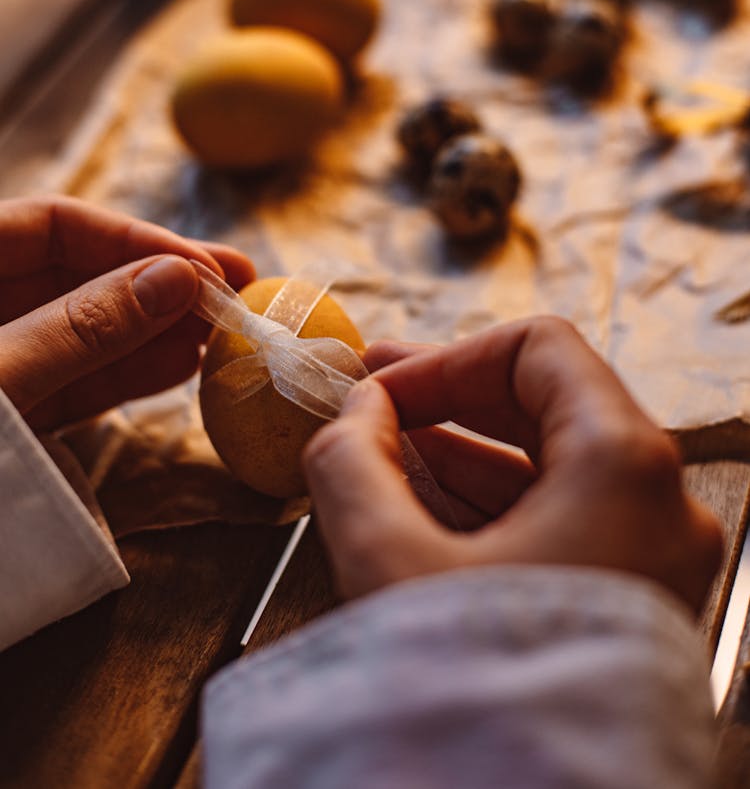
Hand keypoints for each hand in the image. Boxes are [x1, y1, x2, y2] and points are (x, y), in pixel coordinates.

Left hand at [0, 196, 253, 430]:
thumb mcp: (1, 374)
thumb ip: (83, 328)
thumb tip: (179, 279)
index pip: (54, 223)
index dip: (133, 239)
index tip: (205, 268)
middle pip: (77, 272)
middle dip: (158, 281)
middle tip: (240, 284)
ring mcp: (0, 360)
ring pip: (83, 329)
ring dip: (155, 329)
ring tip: (224, 329)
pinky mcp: (11, 416)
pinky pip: (72, 382)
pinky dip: (125, 375)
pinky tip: (181, 366)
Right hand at [304, 318, 722, 613]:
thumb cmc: (479, 696)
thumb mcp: (391, 563)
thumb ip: (353, 462)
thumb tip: (349, 414)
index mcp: (626, 466)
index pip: (539, 352)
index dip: (447, 358)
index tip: (377, 389)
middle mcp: (657, 504)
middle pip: (546, 406)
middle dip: (446, 400)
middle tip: (367, 399)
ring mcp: (649, 557)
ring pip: (547, 470)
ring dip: (455, 455)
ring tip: (372, 455)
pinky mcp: (626, 603)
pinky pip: (554, 525)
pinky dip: (484, 509)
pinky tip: (411, 505)